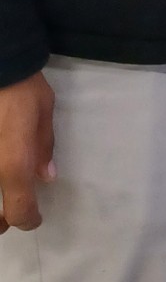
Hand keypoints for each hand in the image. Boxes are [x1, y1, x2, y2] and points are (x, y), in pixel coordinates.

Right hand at [0, 71, 55, 232]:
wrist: (0, 62)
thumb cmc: (22, 87)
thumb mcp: (43, 113)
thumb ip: (42, 148)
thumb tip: (45, 177)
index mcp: (14, 161)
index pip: (18, 208)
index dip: (27, 219)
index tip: (32, 218)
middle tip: (5, 219)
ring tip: (0, 201)